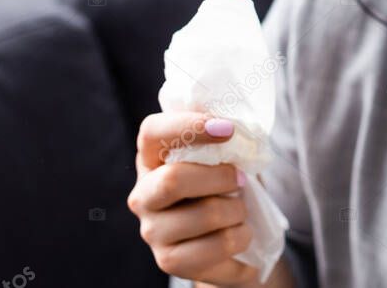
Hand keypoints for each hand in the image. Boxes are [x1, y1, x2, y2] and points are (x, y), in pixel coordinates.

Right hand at [128, 111, 260, 285]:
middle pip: (173, 180)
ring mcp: (153, 231)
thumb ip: (225, 143)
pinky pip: (218, 246)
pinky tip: (241, 234)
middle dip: (221, 177)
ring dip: (238, 210)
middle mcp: (143, 195)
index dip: (188, 125)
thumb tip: (243, 129)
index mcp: (151, 159)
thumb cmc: (225, 188)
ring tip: (240, 211)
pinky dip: (242, 236)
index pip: (153, 132)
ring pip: (205, 215)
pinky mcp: (170, 261)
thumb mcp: (225, 159)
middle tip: (241, 180)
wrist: (230, 240)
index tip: (228, 128)